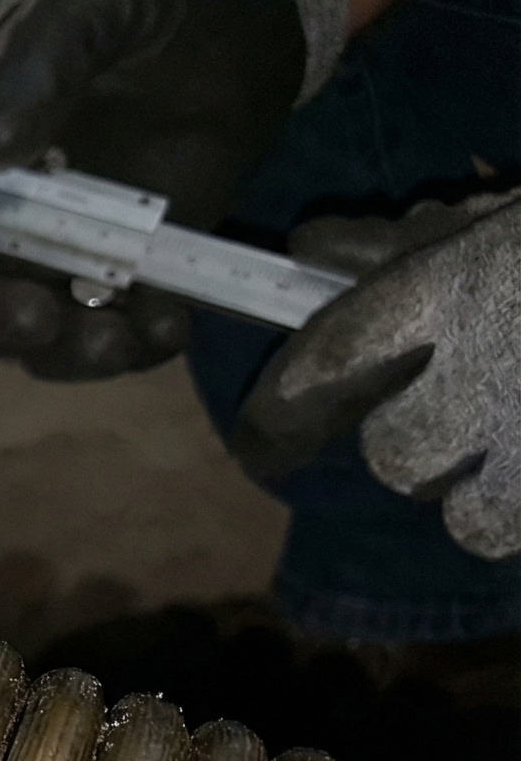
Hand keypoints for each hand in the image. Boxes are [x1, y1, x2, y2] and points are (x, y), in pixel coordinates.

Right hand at [0, 0, 316, 387]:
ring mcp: (60, 248)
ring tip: (119, 338)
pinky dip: (139, 343)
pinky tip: (168, 323)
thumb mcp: (84, 8)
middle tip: (35, 321)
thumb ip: (34, 67)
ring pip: (35, 330)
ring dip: (67, 352)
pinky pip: (119, 328)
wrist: (240, 9)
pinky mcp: (131, 267)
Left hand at [232, 194, 520, 557]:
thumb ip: (407, 247)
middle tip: (479, 404)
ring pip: (470, 518)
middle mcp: (488, 377)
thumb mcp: (505, 226)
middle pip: (397, 457)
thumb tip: (309, 249)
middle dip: (422, 442)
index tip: (265, 438)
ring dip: (490, 492)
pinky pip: (515, 533)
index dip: (281, 414)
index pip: (324, 367)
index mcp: (455, 293)